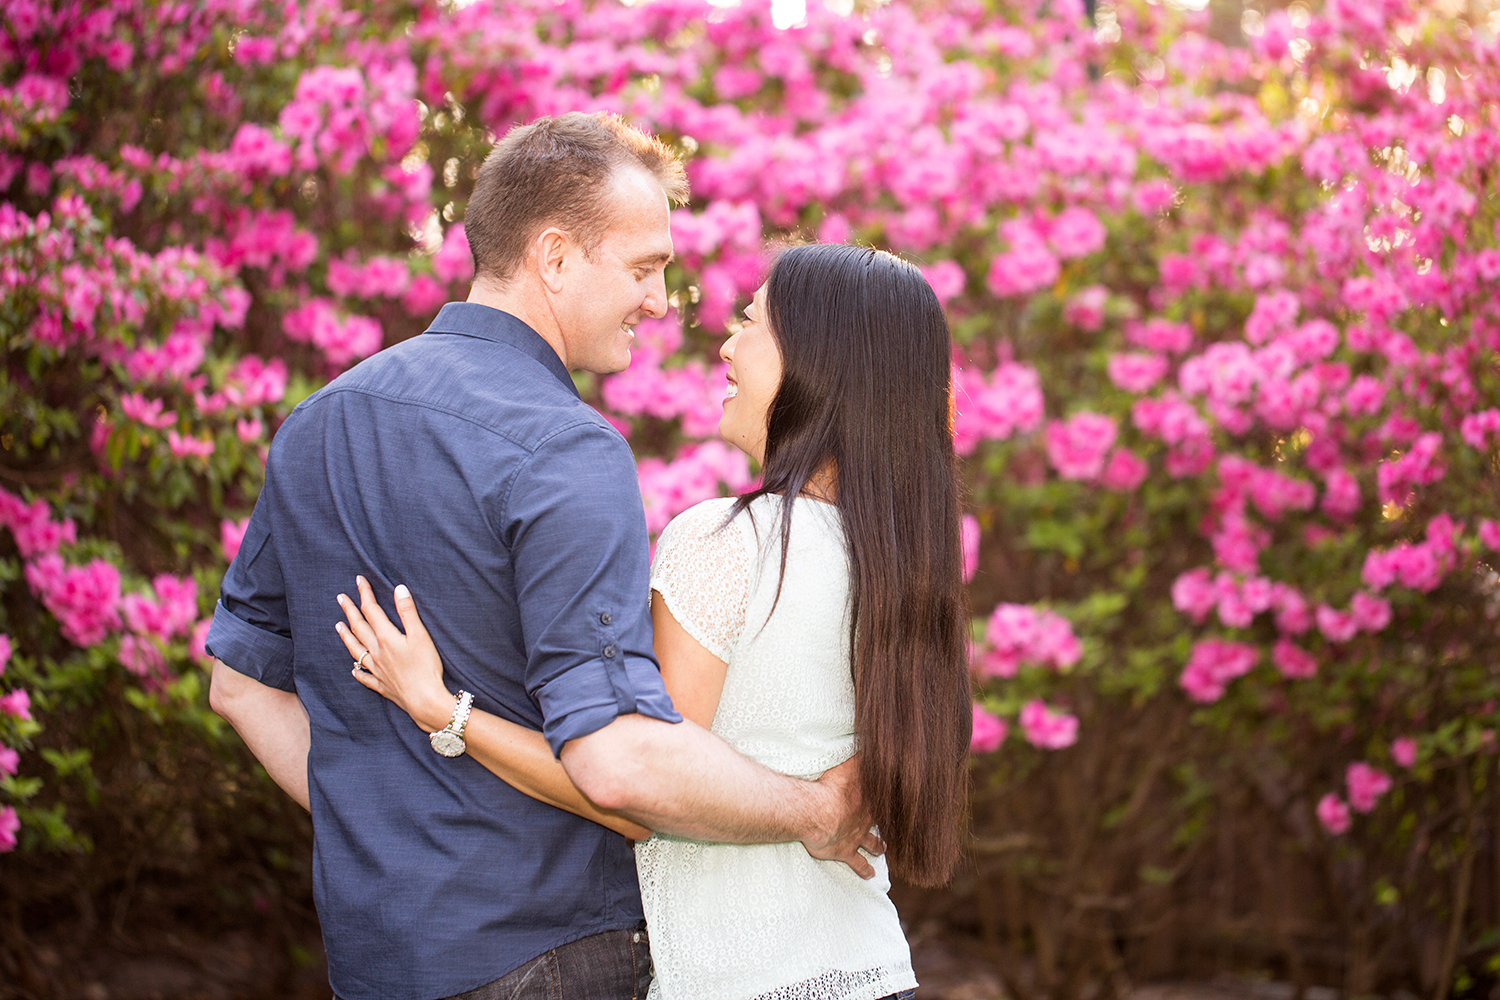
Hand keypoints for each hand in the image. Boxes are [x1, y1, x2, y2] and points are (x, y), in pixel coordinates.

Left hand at [336, 577, 454, 733]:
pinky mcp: (381, 685)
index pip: (371, 610)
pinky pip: (364, 676)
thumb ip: (408, 612)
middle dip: (350, 610)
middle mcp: (376, 653)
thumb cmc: (426, 667)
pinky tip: (353, 669)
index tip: (358, 580)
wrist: (424, 700)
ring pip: (356, 650)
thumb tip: (399, 589)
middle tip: (341, 598)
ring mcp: (376, 670)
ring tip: (338, 626)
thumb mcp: (420, 636)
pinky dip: (357, 671)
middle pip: (359, 628)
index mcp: (386, 638)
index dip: (365, 594)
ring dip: (346, 636)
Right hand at [799, 754, 884, 878]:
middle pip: (878, 821)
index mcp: (866, 799)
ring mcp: (856, 837)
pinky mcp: (844, 851)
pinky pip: (857, 863)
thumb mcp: (848, 763)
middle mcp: (865, 819)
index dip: (887, 801)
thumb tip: (872, 737)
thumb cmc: (831, 786)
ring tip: (883, 850)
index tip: (893, 800)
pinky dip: (864, 869)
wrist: (818, 812)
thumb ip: (859, 753)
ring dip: (878, 846)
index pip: (880, 800)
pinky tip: (870, 875)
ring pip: (872, 843)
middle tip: (890, 826)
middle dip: (884, 823)